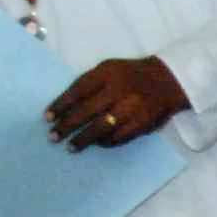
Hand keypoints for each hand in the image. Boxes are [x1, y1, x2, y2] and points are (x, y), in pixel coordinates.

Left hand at [48, 55, 192, 151]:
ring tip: (71, 147)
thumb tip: (66, 106)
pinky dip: (106, 142)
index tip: (47, 118)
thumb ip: (90, 83)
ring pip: (102, 127)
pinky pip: (120, 136)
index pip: (78, 90)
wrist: (168, 81)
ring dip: (84, 139)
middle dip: (68, 125)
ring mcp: (132, 108)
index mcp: (107, 73)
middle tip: (53, 137)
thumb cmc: (130, 75)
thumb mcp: (109, 69)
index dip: (61, 105)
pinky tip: (96, 144)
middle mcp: (119, 90)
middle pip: (87, 111)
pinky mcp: (143, 123)